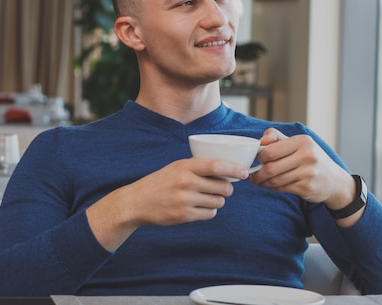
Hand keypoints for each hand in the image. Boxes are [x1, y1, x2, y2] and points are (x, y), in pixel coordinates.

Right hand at [87, 158, 248, 250]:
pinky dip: (210, 211)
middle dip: (227, 188)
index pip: (216, 165)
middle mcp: (186, 182)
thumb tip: (227, 167)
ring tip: (208, 197)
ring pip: (218, 202)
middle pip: (222, 186)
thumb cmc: (160, 182)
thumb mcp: (176, 167)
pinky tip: (201, 207)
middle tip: (223, 188)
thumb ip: (198, 166)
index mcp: (185, 166)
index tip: (244, 172)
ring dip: (218, 200)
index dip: (234, 169)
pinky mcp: (184, 216)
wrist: (137, 202)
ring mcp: (185, 200)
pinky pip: (210, 214)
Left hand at [250, 128, 356, 207]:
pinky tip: (271, 186)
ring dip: (263, 182)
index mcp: (302, 141)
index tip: (256, 160)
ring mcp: (308, 173)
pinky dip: (273, 188)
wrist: (334, 181)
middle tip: (253, 176)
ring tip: (259, 182)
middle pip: (271, 167)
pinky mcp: (306, 188)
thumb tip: (261, 141)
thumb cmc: (312, 159)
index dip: (259, 157)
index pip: (271, 150)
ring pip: (275, 180)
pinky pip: (282, 188)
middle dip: (258, 173)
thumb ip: (277, 138)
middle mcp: (307, 156)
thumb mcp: (299, 143)